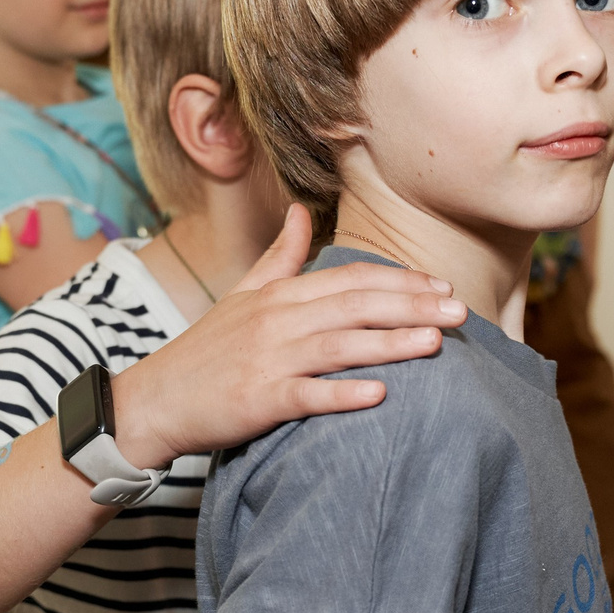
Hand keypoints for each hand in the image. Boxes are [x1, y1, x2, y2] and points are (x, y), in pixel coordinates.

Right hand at [111, 206, 463, 464]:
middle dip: (412, 306)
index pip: (351, 279)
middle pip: (356, 306)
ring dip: (391, 343)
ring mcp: (268, 360)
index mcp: (279, 294)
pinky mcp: (259, 400)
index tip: (441, 285)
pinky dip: (344, 394)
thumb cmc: (205, 352)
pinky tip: (381, 394)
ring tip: (436, 343)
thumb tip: (301, 211)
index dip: (400, 281)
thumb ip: (279, 256)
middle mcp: (277, 321)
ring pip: (340, 346)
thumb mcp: (241, 294)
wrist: (153, 401)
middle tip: (460, 312)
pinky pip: (308, 395)